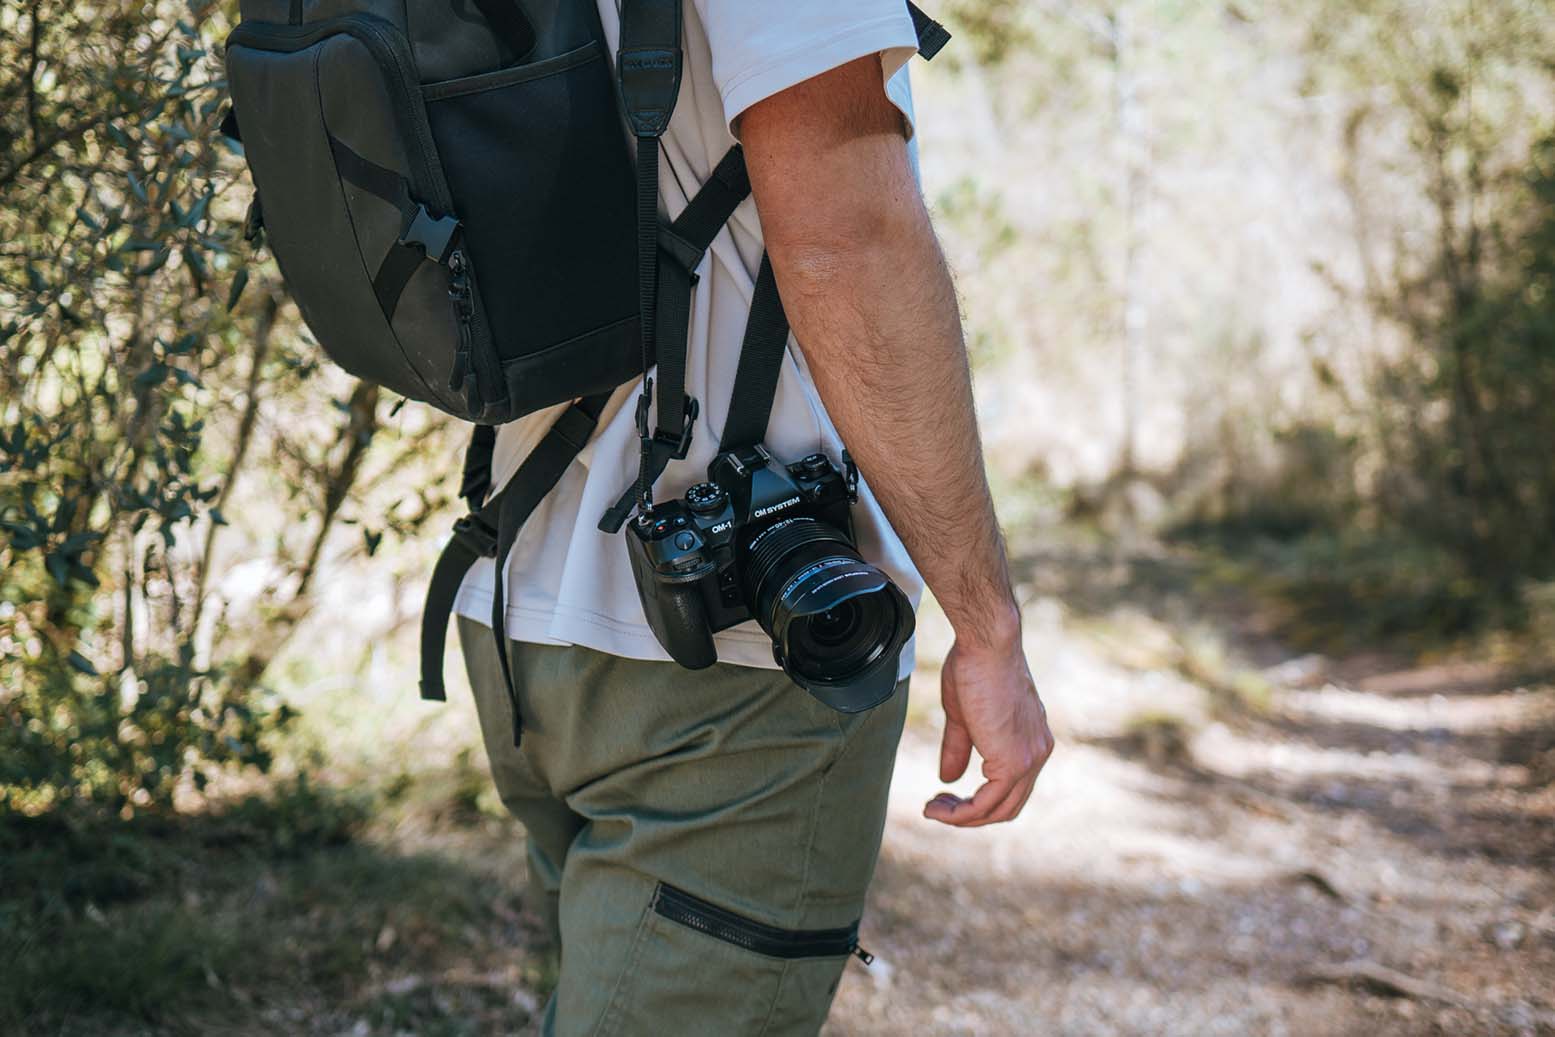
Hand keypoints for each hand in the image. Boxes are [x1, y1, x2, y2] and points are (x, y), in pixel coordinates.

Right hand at [923, 631, 1053, 826]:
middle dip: (970, 815)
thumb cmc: (975, 666)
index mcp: (1031, 740)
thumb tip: (948, 777)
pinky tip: (938, 808)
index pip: (1011, 786)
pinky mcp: (1013, 762)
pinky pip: (987, 804)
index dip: (979, 799)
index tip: (945, 795)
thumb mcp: (964, 715)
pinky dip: (961, 813)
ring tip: (933, 810)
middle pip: (1007, 806)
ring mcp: (1029, 759)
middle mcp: (1037, 753)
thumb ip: (960, 748)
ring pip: (998, 810)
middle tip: (937, 808)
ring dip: (962, 817)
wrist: (988, 645)